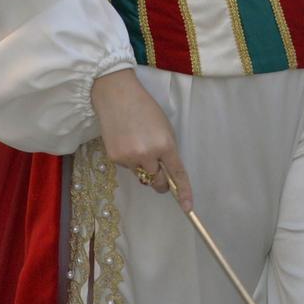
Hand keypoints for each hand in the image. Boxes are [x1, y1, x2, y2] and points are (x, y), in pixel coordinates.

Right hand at [92, 69, 191, 211]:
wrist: (116, 95)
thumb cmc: (145, 108)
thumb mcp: (164, 127)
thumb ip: (167, 150)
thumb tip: (165, 172)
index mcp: (165, 144)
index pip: (177, 174)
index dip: (184, 192)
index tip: (188, 208)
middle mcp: (148, 155)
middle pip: (158, 182)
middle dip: (161, 181)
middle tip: (159, 172)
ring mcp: (130, 158)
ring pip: (142, 176)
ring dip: (143, 168)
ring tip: (137, 144)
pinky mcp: (115, 159)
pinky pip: (128, 169)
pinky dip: (129, 161)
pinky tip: (125, 142)